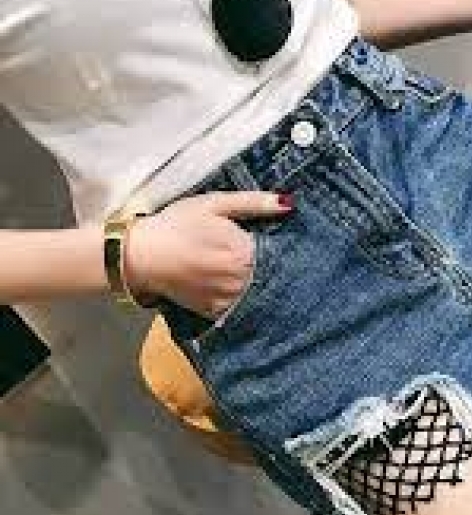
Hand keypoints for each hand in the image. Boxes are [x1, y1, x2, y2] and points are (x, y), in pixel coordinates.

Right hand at [124, 191, 292, 318]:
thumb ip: (254, 203)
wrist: (140, 256)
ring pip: (258, 291)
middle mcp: (241, 280)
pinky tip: (229, 282)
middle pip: (271, 273)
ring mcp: (229, 299)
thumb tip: (289, 203)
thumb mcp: (214, 204)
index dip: (281, 246)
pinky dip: (240, 296)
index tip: (281, 241)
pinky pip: (240, 306)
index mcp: (245, 252)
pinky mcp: (216, 311)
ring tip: (239, 268)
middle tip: (267, 258)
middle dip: (271, 265)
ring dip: (258, 282)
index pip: (281, 252)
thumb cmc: (177, 225)